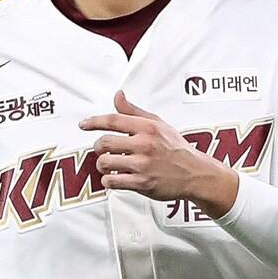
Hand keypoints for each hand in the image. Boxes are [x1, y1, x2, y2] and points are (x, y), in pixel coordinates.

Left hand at [81, 91, 237, 215]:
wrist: (194, 173)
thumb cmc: (175, 148)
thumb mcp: (158, 124)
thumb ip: (134, 111)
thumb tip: (117, 95)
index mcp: (147, 128)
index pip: (113, 120)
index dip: (94, 121)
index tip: (83, 125)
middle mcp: (144, 145)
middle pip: (104, 142)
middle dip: (98, 147)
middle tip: (103, 151)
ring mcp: (143, 165)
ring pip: (105, 162)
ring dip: (102, 165)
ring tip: (109, 165)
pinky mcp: (142, 183)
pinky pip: (112, 181)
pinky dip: (108, 180)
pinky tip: (114, 178)